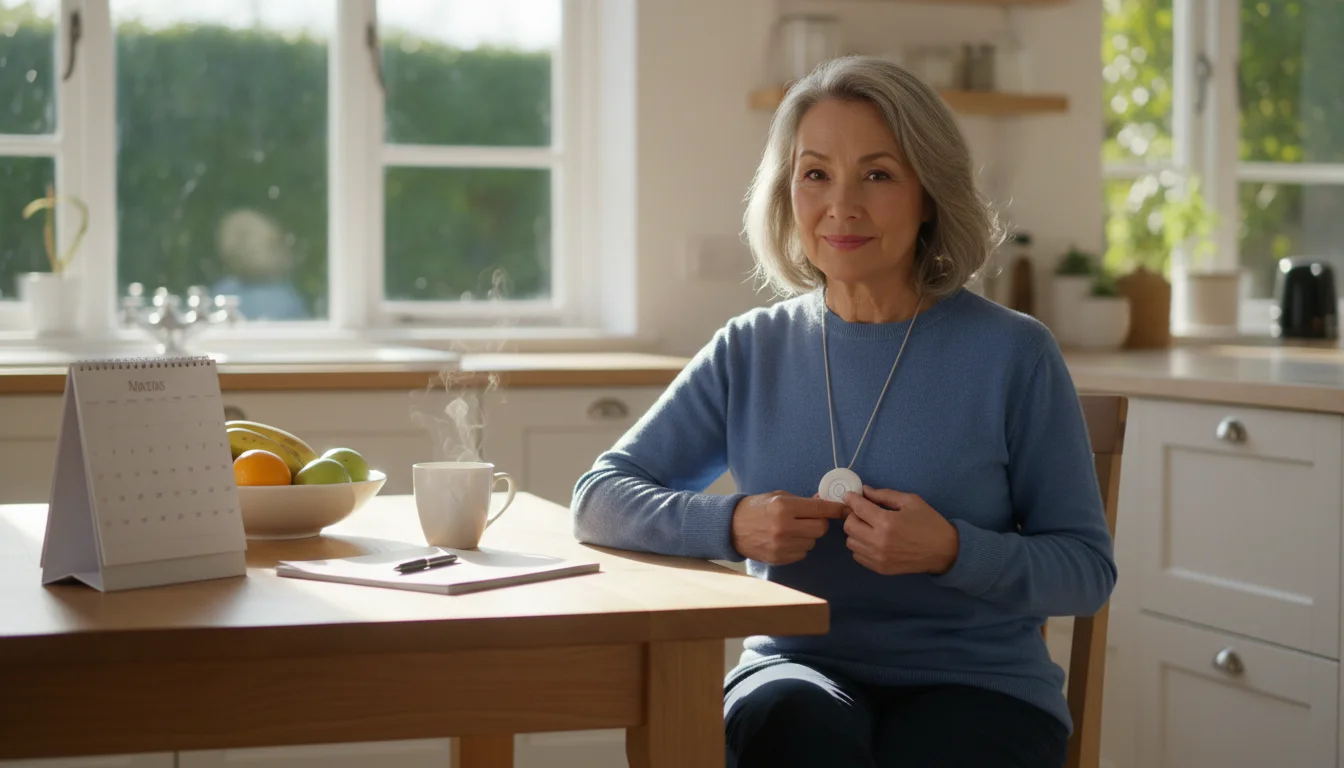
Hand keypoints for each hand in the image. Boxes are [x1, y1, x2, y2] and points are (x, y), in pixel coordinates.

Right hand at [731, 491, 847, 564]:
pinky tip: (786, 540)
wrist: (731, 527)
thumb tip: (824, 503)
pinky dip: (799, 547)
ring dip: (808, 536)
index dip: (835, 509)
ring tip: (793, 530)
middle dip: (819, 523)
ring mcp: (782, 545)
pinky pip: (802, 553)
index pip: (820, 509)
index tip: (845, 510)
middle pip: (821, 528)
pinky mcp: (779, 558)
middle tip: (809, 519)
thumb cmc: (756, 508)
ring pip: (812, 542)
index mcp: (784, 507)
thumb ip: (802, 501)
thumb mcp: (778, 497)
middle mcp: (784, 527)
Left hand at [842, 487, 958, 575]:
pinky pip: (858, 556)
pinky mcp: (880, 569)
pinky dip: (861, 546)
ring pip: (851, 542)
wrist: (944, 551)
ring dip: (856, 532)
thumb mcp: (910, 501)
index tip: (850, 495)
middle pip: (849, 526)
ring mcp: (878, 557)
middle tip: (863, 512)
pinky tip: (873, 541)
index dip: (851, 499)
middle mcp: (878, 541)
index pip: (858, 508)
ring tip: (869, 527)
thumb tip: (864, 491)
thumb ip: (884, 495)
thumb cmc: (929, 522)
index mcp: (887, 522)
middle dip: (853, 515)